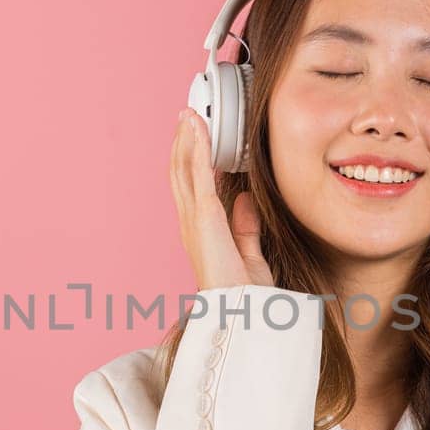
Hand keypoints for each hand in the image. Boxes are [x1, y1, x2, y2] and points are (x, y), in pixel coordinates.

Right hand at [170, 108, 273, 290]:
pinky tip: (198, 128)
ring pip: (183, 169)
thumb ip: (245, 228)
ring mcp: (195, 219)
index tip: (194, 138)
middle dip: (182, 143)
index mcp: (200, 231)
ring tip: (188, 115)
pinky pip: (199, 174)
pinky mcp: (205, 217)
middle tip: (186, 118)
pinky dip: (197, 147)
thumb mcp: (250, 255)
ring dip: (186, 139)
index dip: (189, 160)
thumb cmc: (245, 295)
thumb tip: (244, 198)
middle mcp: (191, 223)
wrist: (242, 313)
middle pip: (180, 173)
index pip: (191, 188)